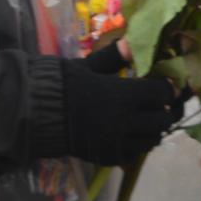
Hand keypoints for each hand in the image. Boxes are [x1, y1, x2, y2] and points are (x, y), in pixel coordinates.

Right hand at [62, 55, 183, 165]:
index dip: (166, 88)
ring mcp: (118, 142)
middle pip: (163, 120)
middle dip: (165, 109)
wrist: (34, 113)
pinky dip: (136, 143)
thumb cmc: (60, 83)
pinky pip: (135, 153)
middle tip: (158, 102)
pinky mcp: (109, 157)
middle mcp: (125, 122)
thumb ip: (113, 57)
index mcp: (121, 95)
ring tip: (144, 117)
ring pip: (153, 139)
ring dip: (153, 128)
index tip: (163, 83)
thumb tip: (133, 43)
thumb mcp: (86, 66)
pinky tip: (127, 133)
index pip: (161, 94)